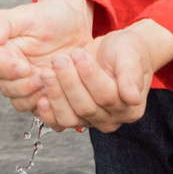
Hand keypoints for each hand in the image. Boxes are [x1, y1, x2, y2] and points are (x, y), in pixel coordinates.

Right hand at [0, 0, 93, 116]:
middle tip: (43, 76)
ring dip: (34, 98)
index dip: (8, 70)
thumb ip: (0, 24)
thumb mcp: (26, 14)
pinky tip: (60, 96)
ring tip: (52, 84)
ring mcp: (26, 85)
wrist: (76, 25)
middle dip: (24, 85)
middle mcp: (10, 72)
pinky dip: (48, 108)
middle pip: (6, 88)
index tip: (25, 67)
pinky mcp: (43, 95)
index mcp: (1, 51)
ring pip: (20, 103)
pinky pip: (40, 110)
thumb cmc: (49, 16)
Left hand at [37, 21, 172, 132]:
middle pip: (85, 108)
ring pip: (70, 117)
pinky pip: (59, 121)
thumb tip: (132, 98)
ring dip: (55, 95)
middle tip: (58, 59)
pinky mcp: (75, 118)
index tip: (78, 54)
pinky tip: (40, 95)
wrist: (117, 52)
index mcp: (130, 108)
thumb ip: (131, 76)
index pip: (106, 96)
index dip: (89, 76)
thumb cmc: (127, 51)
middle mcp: (112, 120)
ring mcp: (92, 121)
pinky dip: (48, 111)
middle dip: (69, 82)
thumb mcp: (130, 56)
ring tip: (46, 72)